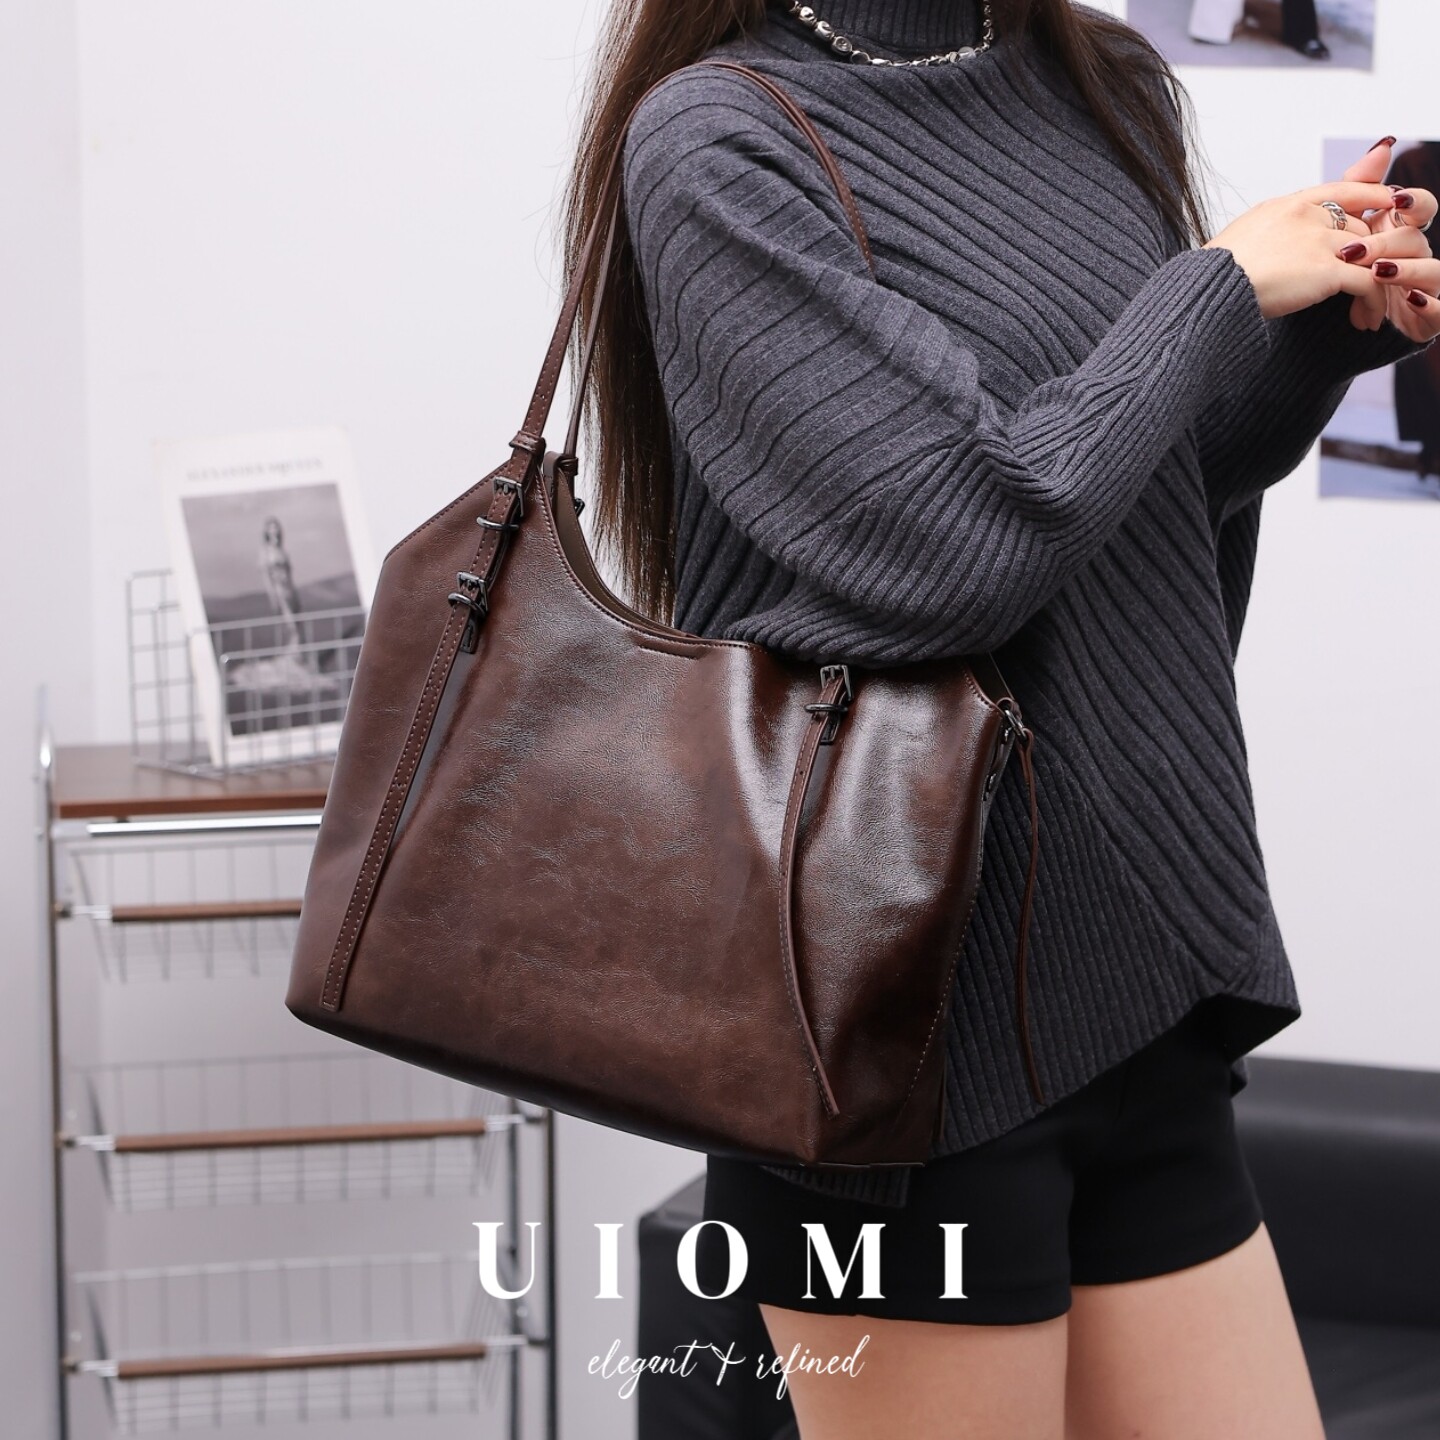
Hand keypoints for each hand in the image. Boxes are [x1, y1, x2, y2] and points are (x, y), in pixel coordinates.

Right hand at [1201, 179, 1416, 320]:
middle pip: (1360, 227)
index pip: (1341, 189)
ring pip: (1371, 254)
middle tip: (1370, 280)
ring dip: (1375, 281)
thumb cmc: (1213, 275)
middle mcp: (1307, 215)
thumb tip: (1273, 248)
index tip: (1387, 203)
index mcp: (1287, 205)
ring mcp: (1318, 240)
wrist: (1209, 290)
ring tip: (1370, 307)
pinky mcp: (1326, 270)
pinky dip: (1372, 302)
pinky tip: (1366, 319)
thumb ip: (1270, 233)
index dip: (1371, 194)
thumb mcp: (1243, 239)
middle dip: (1370, 255)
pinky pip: (1367, 282)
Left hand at [1338, 137, 1439, 341]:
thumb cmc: (1340, 276)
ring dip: (1406, 270)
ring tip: (1378, 273)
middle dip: (1389, 242)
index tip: (1394, 200)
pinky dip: (1428, 304)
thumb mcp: (1345, 233)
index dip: (1413, 202)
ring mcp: (1425, 287)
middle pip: (1417, 239)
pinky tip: (1411, 300)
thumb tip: (1384, 144)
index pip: (1420, 208)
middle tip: (1356, 252)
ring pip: (1432, 271)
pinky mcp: (1426, 319)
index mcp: (1400, 233)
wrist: (1323, 331)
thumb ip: (1361, 190)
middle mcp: (1416, 257)